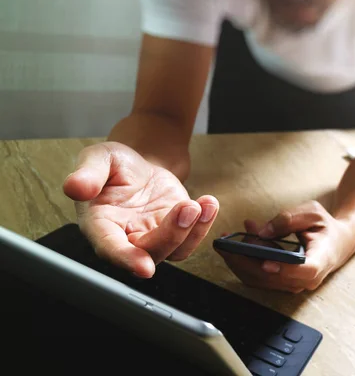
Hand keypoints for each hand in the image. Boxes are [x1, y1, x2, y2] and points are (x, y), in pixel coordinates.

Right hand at [63, 142, 218, 277]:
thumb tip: (75, 187)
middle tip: (187, 208)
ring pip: (174, 250)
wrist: (139, 164)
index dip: (125, 259)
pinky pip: (191, 238)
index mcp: (101, 225)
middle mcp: (126, 238)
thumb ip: (88, 173)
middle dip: (171, 235)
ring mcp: (153, 237)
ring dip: (192, 232)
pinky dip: (204, 224)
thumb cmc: (114, 165)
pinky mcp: (176, 231)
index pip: (110, 248)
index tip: (144, 267)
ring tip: (201, 204)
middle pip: (149, 252)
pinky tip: (209, 203)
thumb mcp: (99, 158)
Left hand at [215, 201, 354, 293]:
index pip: (306, 270)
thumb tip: (263, 232)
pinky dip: (243, 263)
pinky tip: (235, 245)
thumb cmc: (324, 227)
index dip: (286, 269)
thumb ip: (289, 219)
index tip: (267, 262)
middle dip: (247, 259)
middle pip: (274, 277)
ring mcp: (293, 285)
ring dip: (240, 260)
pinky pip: (257, 278)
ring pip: (261, 279)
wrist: (335, 243)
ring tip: (229, 238)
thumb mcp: (312, 213)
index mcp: (322, 259)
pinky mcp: (281, 284)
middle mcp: (307, 278)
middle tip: (228, 241)